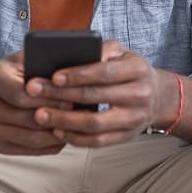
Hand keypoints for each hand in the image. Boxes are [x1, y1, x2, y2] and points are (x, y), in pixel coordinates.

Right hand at [0, 51, 69, 155]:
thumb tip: (72, 68)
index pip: (23, 94)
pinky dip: (49, 145)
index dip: (50, 97)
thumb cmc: (4, 75)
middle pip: (29, 118)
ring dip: (57, 134)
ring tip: (76, 127)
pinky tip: (63, 135)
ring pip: (31, 138)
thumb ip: (39, 62)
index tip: (73, 96)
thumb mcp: (17, 61)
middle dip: (57, 116)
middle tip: (81, 114)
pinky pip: (28, 150)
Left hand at [24, 40, 175, 146]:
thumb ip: (100, 51)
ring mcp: (135, 119)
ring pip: (95, 124)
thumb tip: (69, 54)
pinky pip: (98, 141)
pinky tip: (57, 130)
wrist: (158, 97)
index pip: (104, 72)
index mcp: (138, 69)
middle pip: (95, 97)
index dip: (78, 75)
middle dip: (61, 95)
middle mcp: (140, 94)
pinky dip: (76, 138)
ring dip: (64, 120)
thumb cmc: (130, 70)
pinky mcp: (127, 136)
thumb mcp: (122, 53)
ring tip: (40, 114)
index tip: (53, 76)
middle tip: (33, 92)